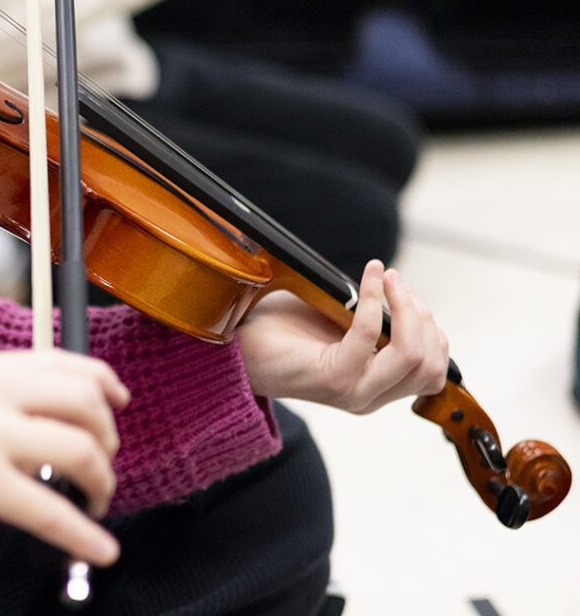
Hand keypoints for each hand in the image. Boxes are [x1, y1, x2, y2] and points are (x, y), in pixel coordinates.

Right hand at [0, 349, 129, 566]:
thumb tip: (38, 419)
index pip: (64, 362)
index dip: (103, 382)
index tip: (118, 400)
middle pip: (85, 402)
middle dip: (107, 437)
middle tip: (103, 464)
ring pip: (81, 450)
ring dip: (101, 482)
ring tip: (96, 504)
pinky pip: (53, 511)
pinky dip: (84, 534)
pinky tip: (99, 549)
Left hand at [237, 260, 448, 414]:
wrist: (240, 348)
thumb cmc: (285, 332)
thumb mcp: (342, 326)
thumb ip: (376, 322)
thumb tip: (404, 294)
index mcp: (377, 387)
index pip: (434, 370)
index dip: (430, 328)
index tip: (406, 294)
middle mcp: (370, 396)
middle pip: (430, 364)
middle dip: (422, 315)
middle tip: (397, 283)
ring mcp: (354, 391)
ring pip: (412, 355)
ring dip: (406, 307)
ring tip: (388, 279)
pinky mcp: (333, 378)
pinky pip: (369, 335)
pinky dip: (374, 299)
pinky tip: (369, 277)